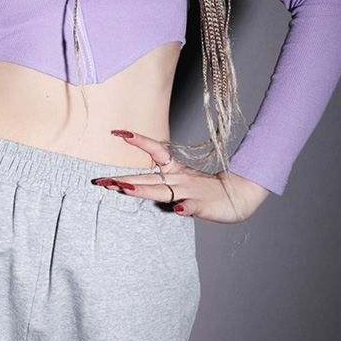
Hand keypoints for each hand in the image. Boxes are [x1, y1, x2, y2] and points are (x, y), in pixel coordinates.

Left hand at [96, 129, 270, 223]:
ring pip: (163, 190)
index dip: (138, 141)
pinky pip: (190, 206)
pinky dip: (183, 207)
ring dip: (144, 190)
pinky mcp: (201, 205)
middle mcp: (179, 178)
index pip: (155, 150)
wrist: (239, 195)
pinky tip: (175, 208)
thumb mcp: (183, 180)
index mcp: (175, 170)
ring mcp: (189, 191)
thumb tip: (135, 183)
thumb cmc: (207, 190)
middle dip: (123, 180)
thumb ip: (161, 182)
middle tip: (100, 181)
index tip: (118, 132)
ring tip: (126, 189)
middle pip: (147, 177)